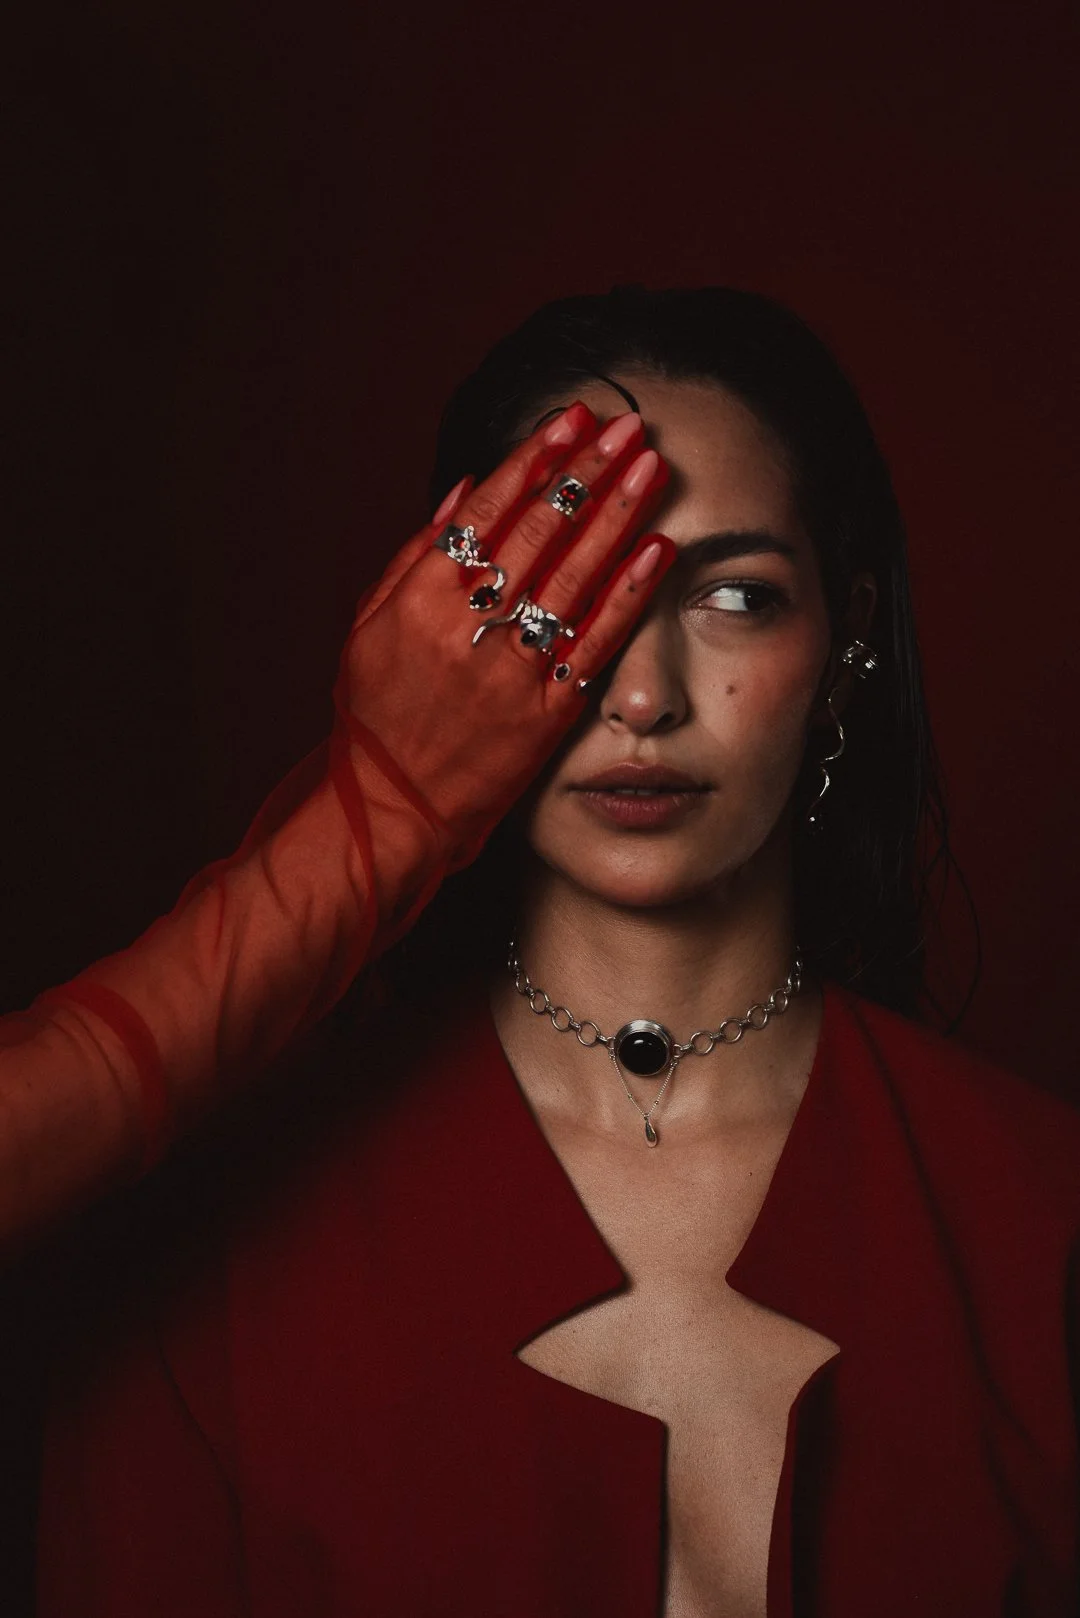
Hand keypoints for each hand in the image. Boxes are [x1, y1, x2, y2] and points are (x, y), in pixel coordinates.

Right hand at [335, 403, 674, 868]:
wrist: (395, 807)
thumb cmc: (375, 714)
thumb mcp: (369, 627)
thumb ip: (415, 556)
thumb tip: (466, 490)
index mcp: (421, 598)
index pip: (488, 510)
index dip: (534, 460)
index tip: (570, 421)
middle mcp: (469, 627)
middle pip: (541, 532)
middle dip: (589, 472)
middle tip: (627, 427)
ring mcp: (512, 670)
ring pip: (576, 576)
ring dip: (619, 515)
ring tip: (651, 466)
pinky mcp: (547, 710)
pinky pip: (596, 641)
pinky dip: (630, 593)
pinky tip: (660, 550)